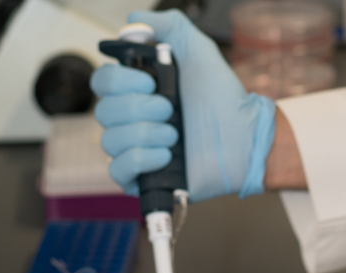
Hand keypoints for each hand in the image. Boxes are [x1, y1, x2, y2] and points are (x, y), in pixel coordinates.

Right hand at [90, 10, 275, 199]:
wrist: (244, 138)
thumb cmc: (224, 100)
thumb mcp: (200, 51)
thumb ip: (170, 27)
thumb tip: (133, 21)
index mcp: (138, 92)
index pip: (101, 82)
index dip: (119, 81)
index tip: (150, 82)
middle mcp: (133, 120)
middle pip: (103, 111)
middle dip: (139, 108)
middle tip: (171, 109)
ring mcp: (137, 150)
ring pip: (110, 141)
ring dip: (145, 134)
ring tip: (175, 135)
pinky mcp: (144, 178)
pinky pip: (117, 171)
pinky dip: (140, 160)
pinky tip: (166, 156)